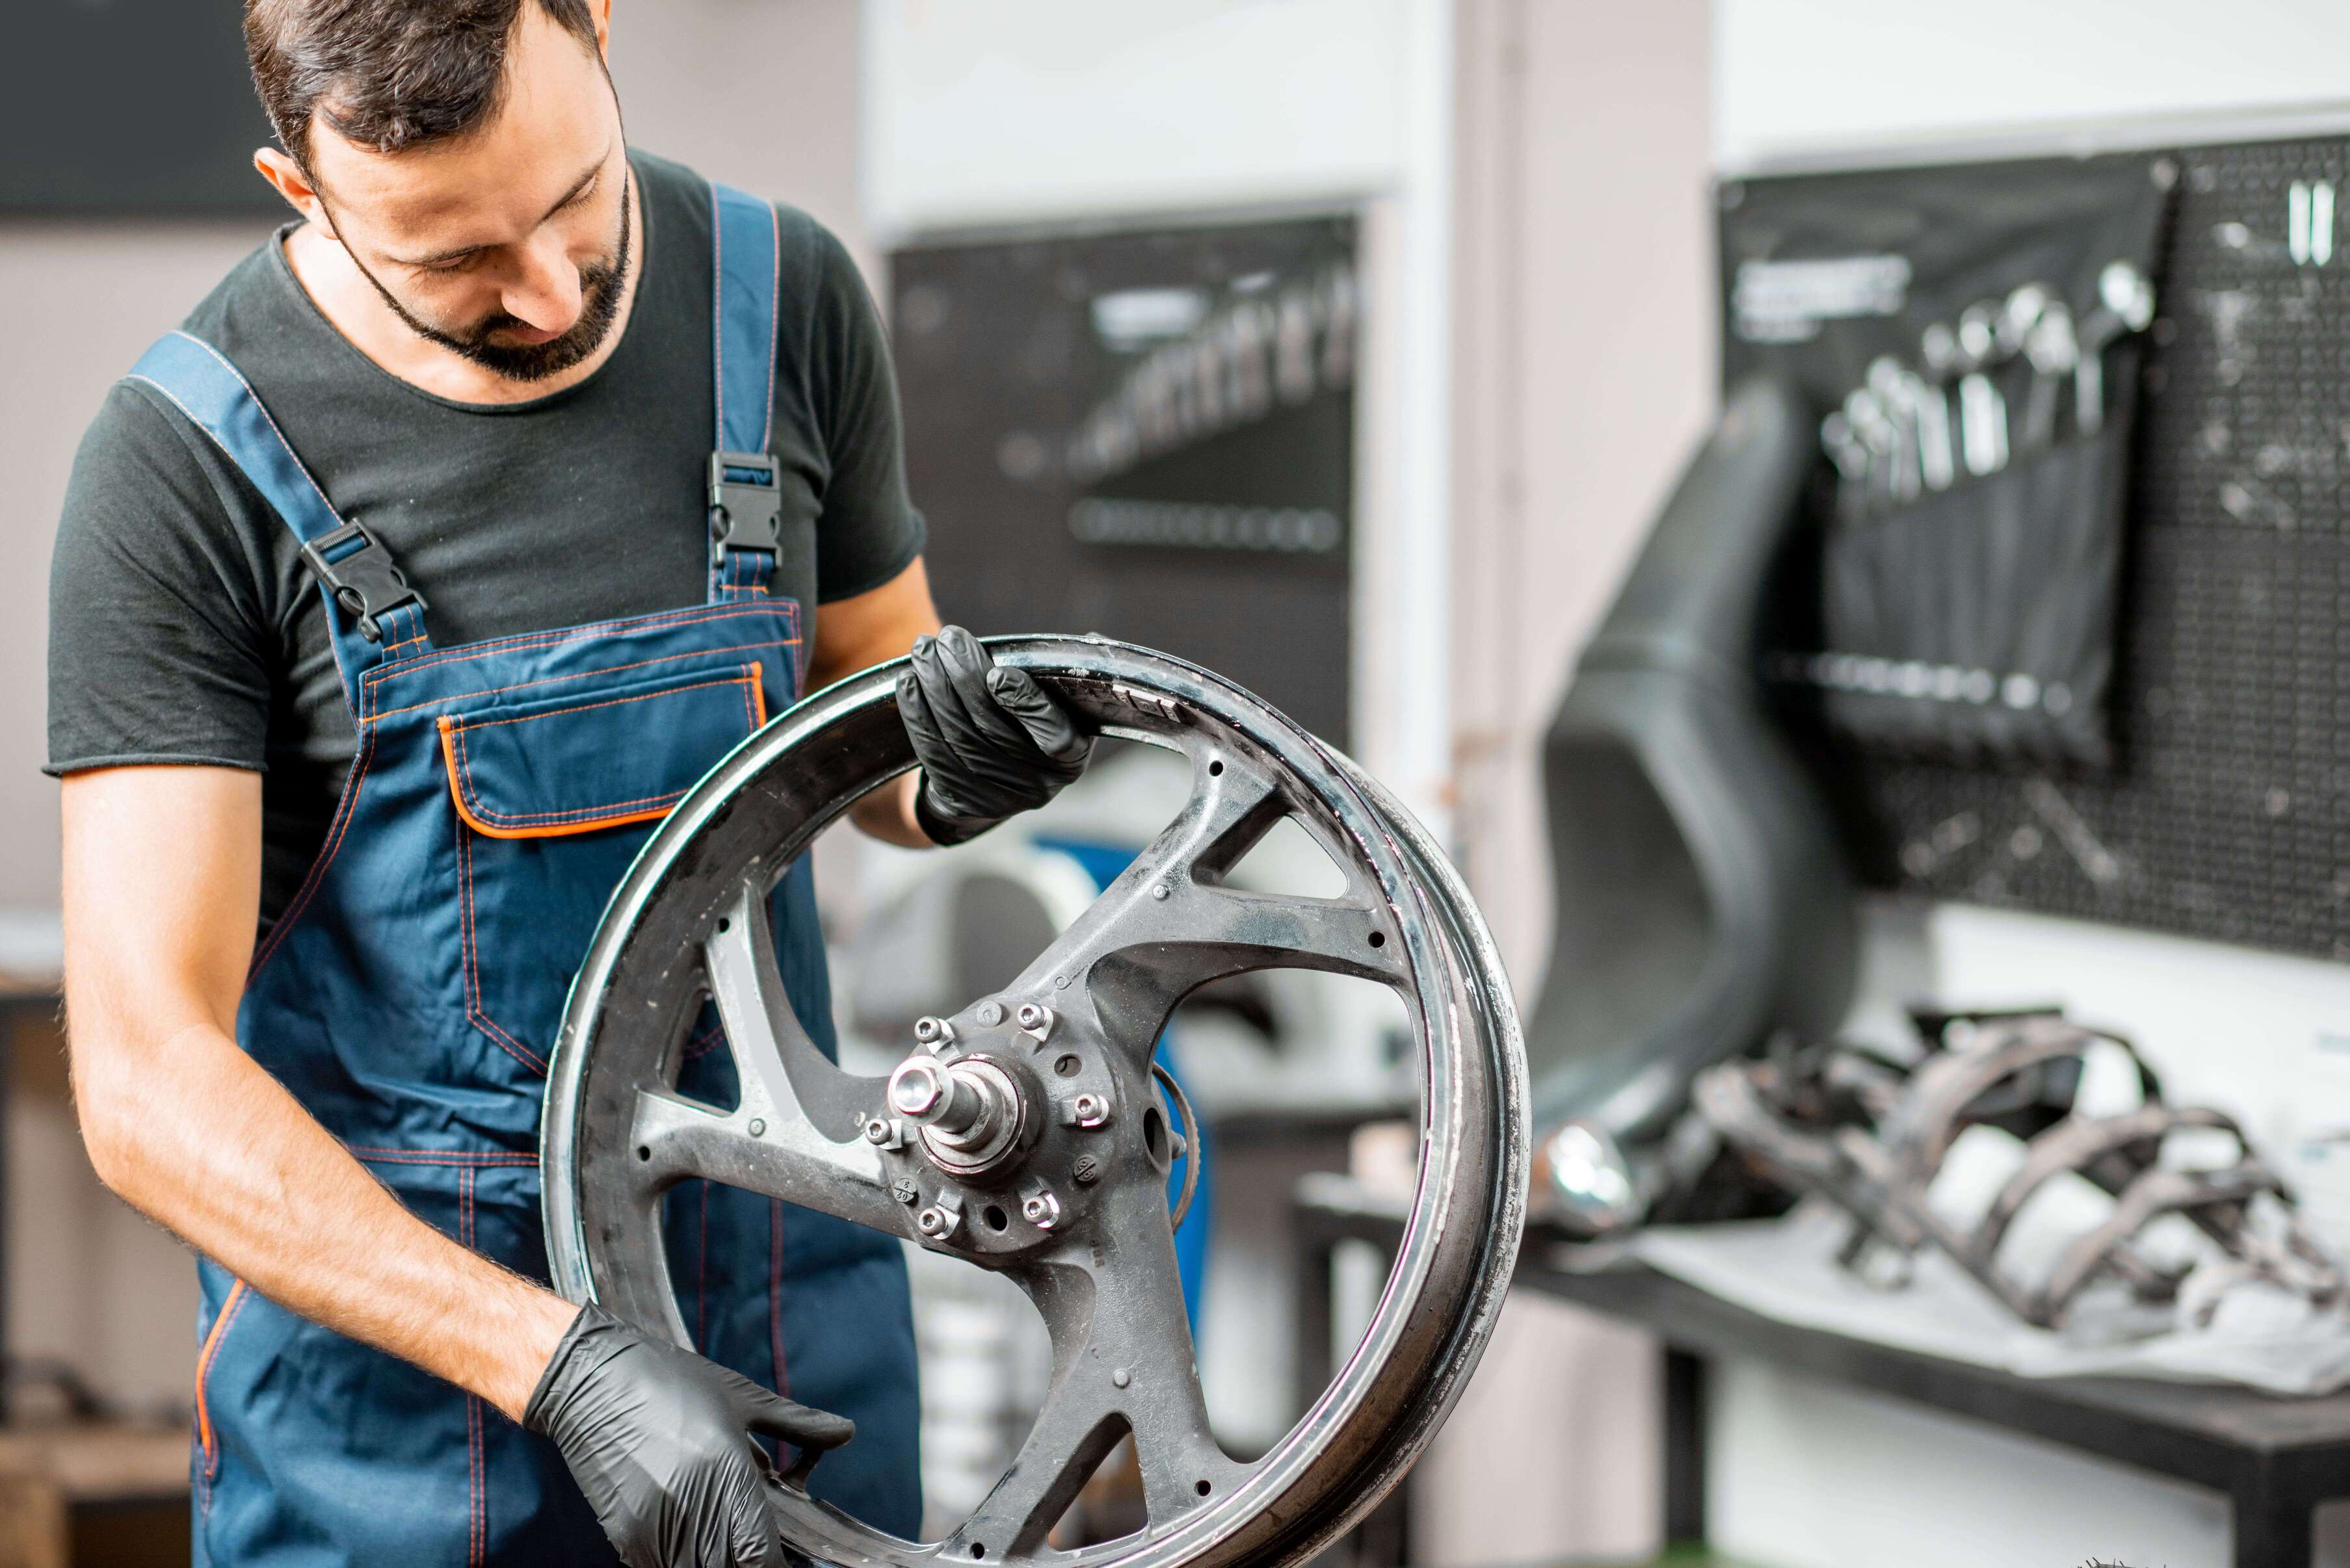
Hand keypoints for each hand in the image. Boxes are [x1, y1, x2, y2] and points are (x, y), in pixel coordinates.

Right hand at [526, 1305, 852, 1567]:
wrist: (591, 1380)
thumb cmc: (670, 1381)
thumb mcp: (741, 1397)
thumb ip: (796, 1424)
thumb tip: (845, 1432)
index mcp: (726, 1471)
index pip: (762, 1556)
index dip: (778, 1567)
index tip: (788, 1559)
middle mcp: (691, 1506)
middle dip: (750, 1561)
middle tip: (760, 1541)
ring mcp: (653, 1527)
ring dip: (716, 1558)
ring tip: (725, 1526)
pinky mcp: (625, 1534)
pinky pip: (662, 1565)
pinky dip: (683, 1555)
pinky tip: (692, 1526)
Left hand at [899, 626, 1091, 845]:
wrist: (994, 785)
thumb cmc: (1030, 727)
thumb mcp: (1060, 705)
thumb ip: (1066, 677)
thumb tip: (1092, 642)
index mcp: (1071, 758)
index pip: (1052, 734)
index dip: (1025, 704)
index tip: (998, 673)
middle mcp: (1038, 785)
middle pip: (993, 728)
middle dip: (965, 677)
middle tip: (947, 639)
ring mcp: (998, 799)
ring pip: (959, 739)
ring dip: (935, 689)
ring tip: (923, 650)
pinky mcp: (962, 802)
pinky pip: (933, 755)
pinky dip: (916, 715)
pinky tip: (907, 684)